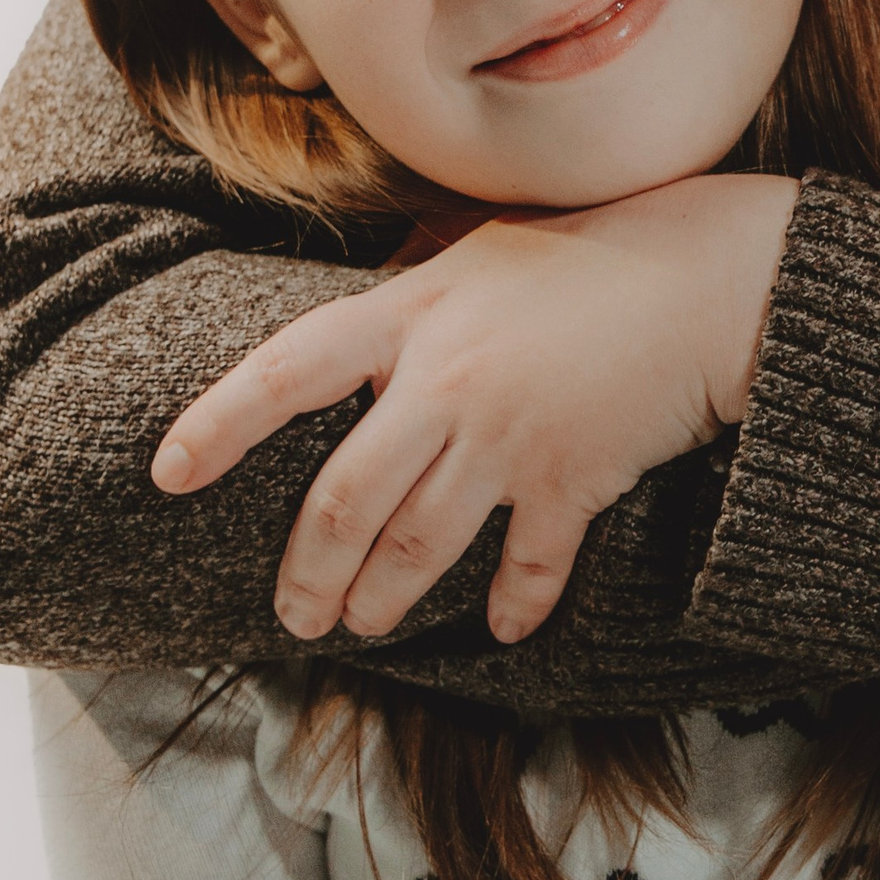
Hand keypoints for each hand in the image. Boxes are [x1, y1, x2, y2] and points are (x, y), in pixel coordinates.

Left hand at [150, 174, 800, 643]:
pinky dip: (516, 602)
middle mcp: (446, 383)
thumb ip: (412, 294)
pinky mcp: (574, 478)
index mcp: (411, 315)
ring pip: (419, 545)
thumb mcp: (482, 252)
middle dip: (308, 571)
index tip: (169, 473)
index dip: (218, 423)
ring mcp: (508, 437)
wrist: (711, 279)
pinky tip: (504, 627)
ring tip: (361, 624)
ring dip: (384, 597)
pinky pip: (530, 562)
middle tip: (293, 615)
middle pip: (344, 498)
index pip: (287, 371)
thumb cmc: (593, 252)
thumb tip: (356, 322)